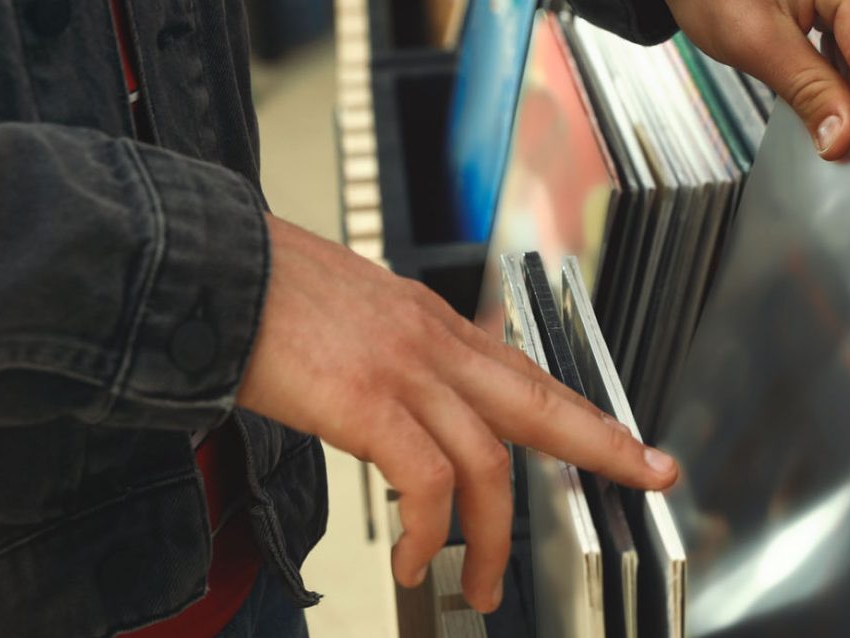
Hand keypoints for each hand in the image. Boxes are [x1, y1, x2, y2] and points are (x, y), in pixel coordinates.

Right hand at [238, 215, 677, 612]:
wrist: (202, 264)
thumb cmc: (259, 292)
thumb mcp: (350, 313)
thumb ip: (391, 355)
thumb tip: (402, 404)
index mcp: (431, 323)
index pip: (526, 372)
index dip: (581, 410)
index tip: (626, 438)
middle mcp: (432, 340)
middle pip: (541, 401)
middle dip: (602, 444)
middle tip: (647, 474)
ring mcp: (405, 369)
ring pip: (490, 459)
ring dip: (492, 535)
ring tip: (482, 585)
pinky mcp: (366, 401)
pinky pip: (427, 479)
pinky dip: (429, 529)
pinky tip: (414, 558)